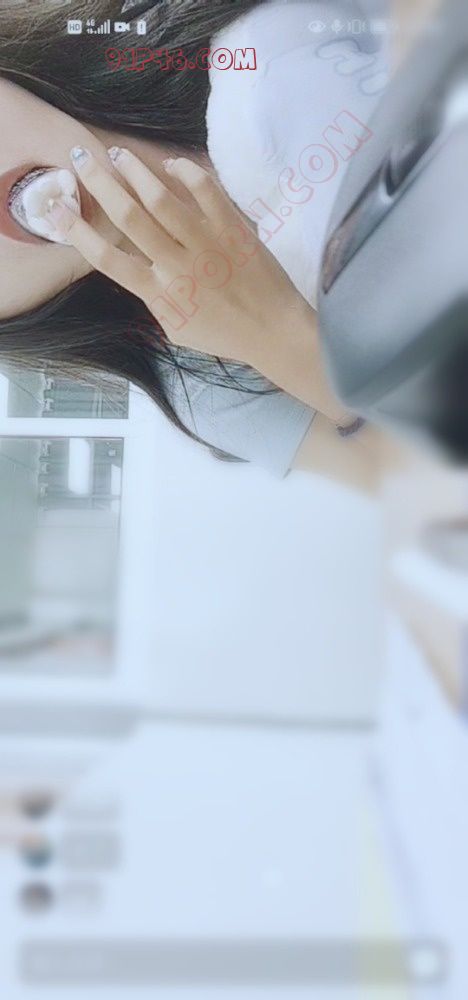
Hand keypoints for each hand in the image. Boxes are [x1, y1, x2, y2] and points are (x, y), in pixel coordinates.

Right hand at [47, 145, 348, 420]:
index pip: (107, 260)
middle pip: (128, 217)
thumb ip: (153, 297)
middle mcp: (176, 266)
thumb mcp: (176, 326)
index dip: (77, 232)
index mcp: (159, 293)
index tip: (56, 210)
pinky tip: (171, 164)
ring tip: (118, 154)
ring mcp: (205, 244)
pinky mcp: (232, 228)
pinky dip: (185, 171)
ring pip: (161, 197)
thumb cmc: (223, 334)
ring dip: (135, 170)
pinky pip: (205, 189)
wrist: (272, 330)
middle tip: (81, 158)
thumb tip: (136, 269)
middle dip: (99, 183)